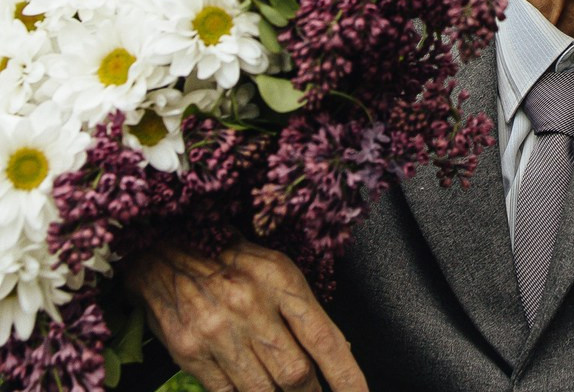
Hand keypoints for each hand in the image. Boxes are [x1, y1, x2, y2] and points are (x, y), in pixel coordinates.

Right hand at [121, 238, 368, 391]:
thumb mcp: (277, 272)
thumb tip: (338, 351)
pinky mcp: (190, 351)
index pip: (324, 339)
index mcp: (280, 279)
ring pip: (262, 391)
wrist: (167, 253)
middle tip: (313, 391)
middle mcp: (251, 305)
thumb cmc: (234, 262)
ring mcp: (218, 331)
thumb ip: (304, 312)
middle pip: (295, 374)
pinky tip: (251, 387)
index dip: (347, 376)